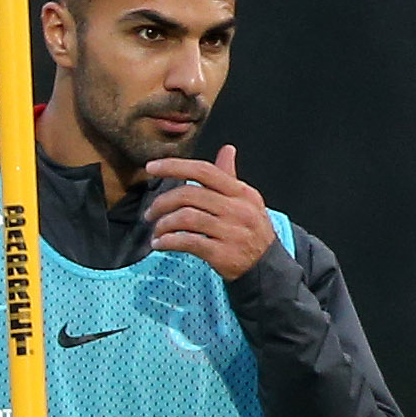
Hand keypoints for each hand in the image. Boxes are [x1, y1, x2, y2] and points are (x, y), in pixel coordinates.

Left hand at [139, 141, 275, 283]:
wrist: (266, 267)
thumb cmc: (250, 230)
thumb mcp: (246, 201)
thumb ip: (230, 177)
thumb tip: (227, 149)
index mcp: (241, 192)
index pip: (204, 171)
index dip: (175, 166)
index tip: (151, 167)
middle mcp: (238, 209)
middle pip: (190, 195)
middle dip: (162, 202)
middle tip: (149, 213)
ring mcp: (231, 232)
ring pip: (186, 218)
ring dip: (163, 224)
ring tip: (157, 231)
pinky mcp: (223, 254)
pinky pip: (188, 242)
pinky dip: (168, 242)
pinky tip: (160, 244)